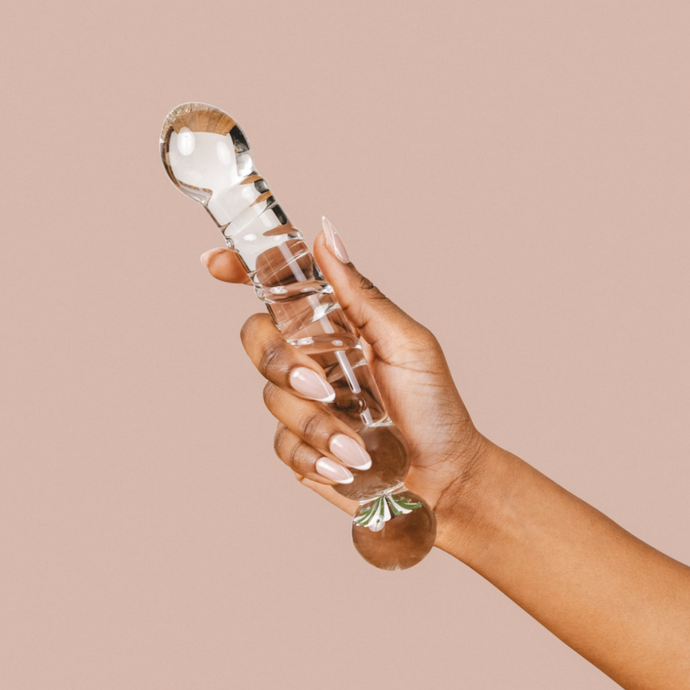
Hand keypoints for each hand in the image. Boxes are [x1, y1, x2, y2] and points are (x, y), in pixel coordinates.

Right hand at [199, 219, 489, 546]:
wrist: (443, 476)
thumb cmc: (434, 405)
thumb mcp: (406, 343)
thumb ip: (360, 295)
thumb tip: (327, 235)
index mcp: (336, 325)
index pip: (280, 290)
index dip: (242, 270)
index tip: (216, 263)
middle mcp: (313, 357)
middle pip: (258, 339)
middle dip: (283, 363)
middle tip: (321, 387)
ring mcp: (303, 402)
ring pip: (272, 398)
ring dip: (316, 424)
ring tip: (359, 446)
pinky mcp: (300, 445)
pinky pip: (283, 444)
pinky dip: (316, 456)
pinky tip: (347, 466)